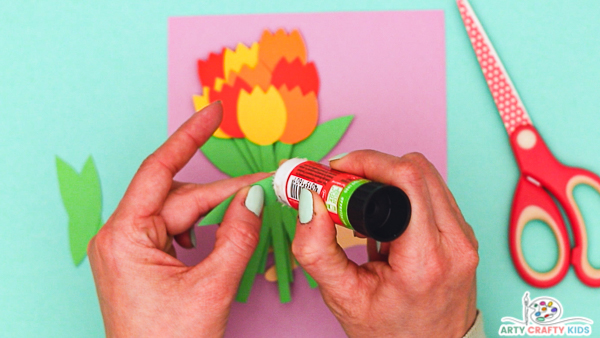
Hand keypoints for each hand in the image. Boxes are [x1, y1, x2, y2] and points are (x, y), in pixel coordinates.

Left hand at [88, 102, 267, 336]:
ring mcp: (129, 248)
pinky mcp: (141, 259)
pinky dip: (201, 227)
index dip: (190, 136)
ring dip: (214, 212)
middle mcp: (120, 236)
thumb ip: (238, 235)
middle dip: (223, 193)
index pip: (160, 170)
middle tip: (265, 186)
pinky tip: (217, 236)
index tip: (213, 112)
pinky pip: (175, 229)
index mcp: (124, 236)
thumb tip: (256, 196)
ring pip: (180, 212)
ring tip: (249, 210)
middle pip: (180, 196)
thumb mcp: (212, 287)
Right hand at [292, 150, 478, 337]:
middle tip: (345, 183)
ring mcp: (464, 238)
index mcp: (426, 259)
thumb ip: (316, 250)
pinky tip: (385, 216)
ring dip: (391, 178)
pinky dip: (406, 193)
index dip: (368, 162)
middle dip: (375, 166)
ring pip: (428, 177)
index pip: (408, 179)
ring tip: (362, 201)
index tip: (338, 172)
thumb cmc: (392, 333)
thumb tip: (309, 203)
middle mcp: (455, 243)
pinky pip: (434, 194)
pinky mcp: (463, 236)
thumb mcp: (342, 297)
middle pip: (419, 169)